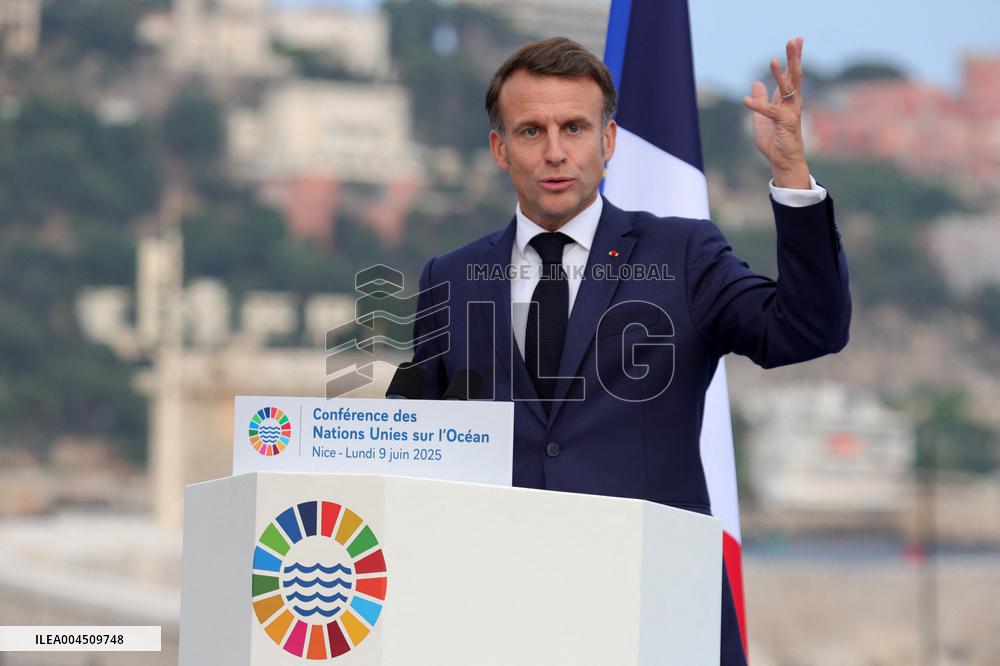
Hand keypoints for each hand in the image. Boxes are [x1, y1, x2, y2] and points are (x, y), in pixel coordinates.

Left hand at [743, 37, 810, 188]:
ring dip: (780, 75)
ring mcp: (790, 112)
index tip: (796, 40)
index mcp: (787, 100)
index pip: (791, 74)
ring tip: (773, 60)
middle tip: (794, 39)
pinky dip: (758, 106)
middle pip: (795, 76)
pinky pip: (770, 112)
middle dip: (794, 57)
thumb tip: (756, 83)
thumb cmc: (775, 141)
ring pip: (787, 89)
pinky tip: (746, 100)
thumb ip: (761, 99)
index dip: (793, 58)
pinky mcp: (785, 123)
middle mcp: (792, 103)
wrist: (782, 161)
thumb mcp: (762, 117)